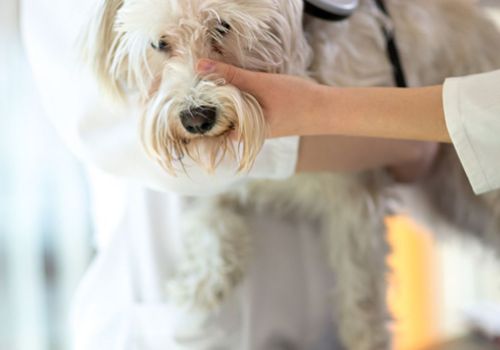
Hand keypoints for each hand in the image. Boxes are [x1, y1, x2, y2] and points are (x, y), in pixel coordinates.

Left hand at [197, 59, 323, 137]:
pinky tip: (234, 88)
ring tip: (210, 85)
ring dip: (223, 102)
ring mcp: (257, 128)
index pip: (210, 130)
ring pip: (231, 117)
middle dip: (208, 107)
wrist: (326, 109)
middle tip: (195, 89)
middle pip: (219, 123)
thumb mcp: (260, 84)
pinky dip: (236, 101)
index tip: (188, 101)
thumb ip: (231, 75)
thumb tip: (201, 66)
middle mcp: (248, 135)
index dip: (198, 116)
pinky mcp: (264, 120)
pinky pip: (243, 112)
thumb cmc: (295, 100)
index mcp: (244, 134)